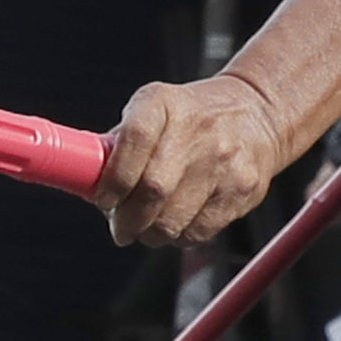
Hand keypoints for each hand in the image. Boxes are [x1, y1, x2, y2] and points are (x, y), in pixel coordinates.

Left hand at [99, 74, 290, 249]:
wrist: (257, 113)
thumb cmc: (189, 118)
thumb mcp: (151, 110)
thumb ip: (117, 145)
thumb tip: (84, 186)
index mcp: (163, 103)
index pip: (133, 140)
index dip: (112, 180)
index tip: (104, 200)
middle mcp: (197, 129)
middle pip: (152, 190)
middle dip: (127, 220)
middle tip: (121, 227)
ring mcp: (224, 161)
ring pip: (173, 221)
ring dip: (150, 233)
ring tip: (148, 226)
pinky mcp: (243, 190)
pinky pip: (198, 232)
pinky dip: (179, 236)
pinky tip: (178, 221)